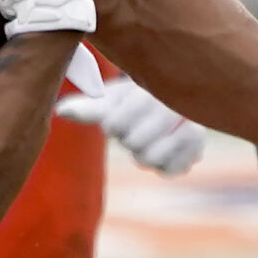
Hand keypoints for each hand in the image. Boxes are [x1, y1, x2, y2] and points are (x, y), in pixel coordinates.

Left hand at [55, 76, 203, 175]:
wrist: (171, 102)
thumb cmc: (136, 100)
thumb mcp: (112, 99)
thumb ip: (89, 107)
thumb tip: (61, 111)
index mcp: (152, 87)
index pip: (115, 124)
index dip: (112, 125)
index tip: (119, 117)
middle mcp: (176, 106)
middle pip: (133, 143)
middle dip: (129, 138)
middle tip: (137, 127)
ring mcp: (192, 129)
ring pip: (150, 157)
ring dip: (143, 152)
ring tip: (148, 138)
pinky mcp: (196, 152)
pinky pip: (168, 170)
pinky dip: (161, 164)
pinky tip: (163, 149)